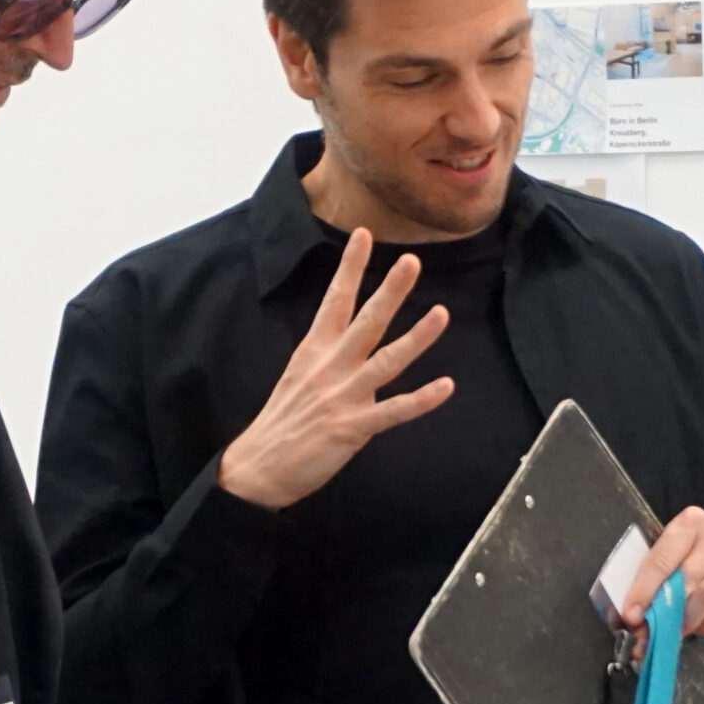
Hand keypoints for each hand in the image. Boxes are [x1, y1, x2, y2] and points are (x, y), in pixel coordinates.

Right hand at [218, 227, 452, 510]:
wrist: (258, 468)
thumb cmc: (280, 424)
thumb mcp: (298, 378)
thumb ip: (328, 360)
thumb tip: (352, 348)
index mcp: (313, 352)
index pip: (334, 300)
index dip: (350, 267)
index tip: (362, 235)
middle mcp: (330, 368)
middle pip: (365, 321)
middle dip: (390, 290)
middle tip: (412, 261)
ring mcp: (342, 396)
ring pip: (386, 360)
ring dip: (416, 337)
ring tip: (441, 313)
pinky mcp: (352, 427)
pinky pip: (394, 411)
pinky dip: (421, 400)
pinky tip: (446, 386)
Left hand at [622, 507, 703, 640]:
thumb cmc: (695, 565)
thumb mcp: (672, 563)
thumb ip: (652, 583)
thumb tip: (632, 618)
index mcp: (692, 523)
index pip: (662, 558)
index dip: (643, 590)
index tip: (632, 616)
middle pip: (686, 579)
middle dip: (666, 610)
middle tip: (653, 630)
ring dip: (689, 619)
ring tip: (680, 627)